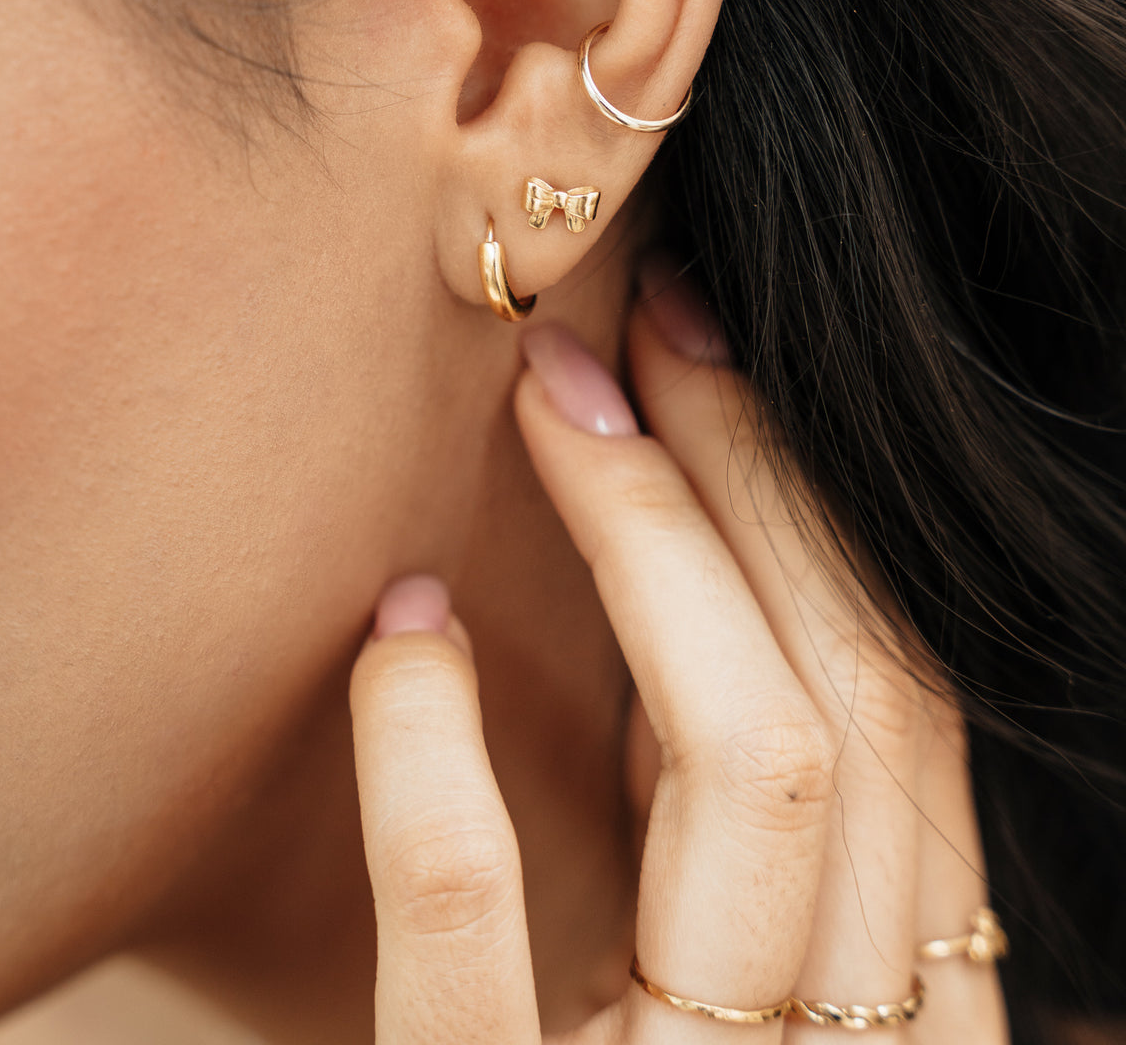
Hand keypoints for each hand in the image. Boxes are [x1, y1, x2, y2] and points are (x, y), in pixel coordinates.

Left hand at [349, 272, 1009, 1041]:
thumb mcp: (729, 992)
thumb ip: (757, 861)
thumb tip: (733, 617)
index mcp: (907, 1006)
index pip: (908, 717)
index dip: (815, 515)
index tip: (708, 358)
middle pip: (845, 707)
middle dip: (743, 483)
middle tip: (626, 331)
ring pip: (747, 777)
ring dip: (643, 552)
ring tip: (539, 411)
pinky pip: (481, 939)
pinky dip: (437, 765)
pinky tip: (398, 635)